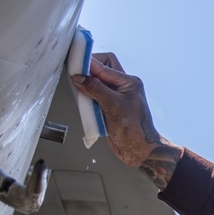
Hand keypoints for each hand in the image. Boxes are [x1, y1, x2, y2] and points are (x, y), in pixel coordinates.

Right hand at [71, 52, 181, 188]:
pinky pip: (93, 98)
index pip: (106, 64)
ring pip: (95, 84)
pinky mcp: (107, 108)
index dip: (89, 63)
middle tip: (75, 75)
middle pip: (101, 70)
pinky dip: (86, 99)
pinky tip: (82, 103)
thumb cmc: (135, 131)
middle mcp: (122, 87)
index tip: (74, 64)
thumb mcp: (113, 106)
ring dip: (86, 87)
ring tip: (79, 91)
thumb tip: (80, 76)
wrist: (139, 151)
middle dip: (88, 71)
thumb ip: (96, 89)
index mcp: (129, 82)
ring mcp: (115, 98)